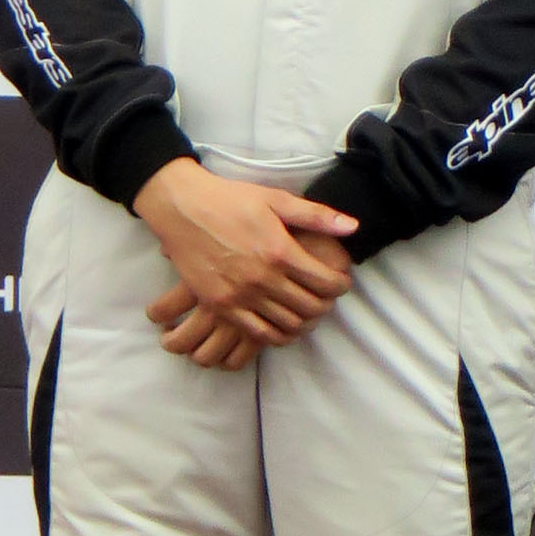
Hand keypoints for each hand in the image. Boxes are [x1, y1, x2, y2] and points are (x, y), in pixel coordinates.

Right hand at [132, 161, 356, 364]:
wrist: (182, 209)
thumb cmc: (230, 200)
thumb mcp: (275, 200)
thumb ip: (315, 216)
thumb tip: (353, 227)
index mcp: (280, 251)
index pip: (326, 282)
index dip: (341, 285)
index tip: (341, 281)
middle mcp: (262, 279)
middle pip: (310, 307)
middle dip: (326, 304)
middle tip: (326, 297)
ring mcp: (240, 297)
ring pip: (288, 325)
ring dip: (304, 322)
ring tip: (306, 311)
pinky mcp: (220, 307)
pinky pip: (258, 334)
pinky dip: (277, 335)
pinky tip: (282, 326)